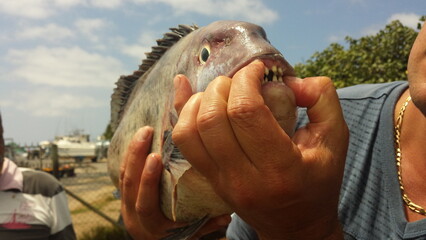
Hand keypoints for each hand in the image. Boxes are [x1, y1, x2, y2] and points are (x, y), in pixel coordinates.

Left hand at [119, 126, 230, 239]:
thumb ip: (208, 224)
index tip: (156, 156)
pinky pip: (122, 175)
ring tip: (144, 130)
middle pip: (129, 186)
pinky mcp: (125, 197)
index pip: (145, 204)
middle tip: (147, 132)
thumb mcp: (194, 233)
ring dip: (132, 152)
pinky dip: (129, 157)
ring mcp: (126, 207)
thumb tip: (226, 214)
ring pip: (123, 178)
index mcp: (152, 228)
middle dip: (136, 157)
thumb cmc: (180, 236)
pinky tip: (138, 139)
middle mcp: (135, 218)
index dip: (148, 180)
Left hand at [172, 60, 347, 238]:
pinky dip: (182, 112)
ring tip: (222, 92)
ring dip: (200, 99)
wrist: (296, 226)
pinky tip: (189, 92)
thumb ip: (322, 99)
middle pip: (212, 119)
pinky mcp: (209, 180)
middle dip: (223, 86)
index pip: (246, 112)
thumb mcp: (335, 139)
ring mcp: (221, 181)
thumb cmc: (318, 181)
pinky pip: (182, 143)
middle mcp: (243, 178)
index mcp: (280, 168)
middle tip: (241, 81)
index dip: (246, 80)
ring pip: (188, 131)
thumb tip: (289, 78)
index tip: (257, 70)